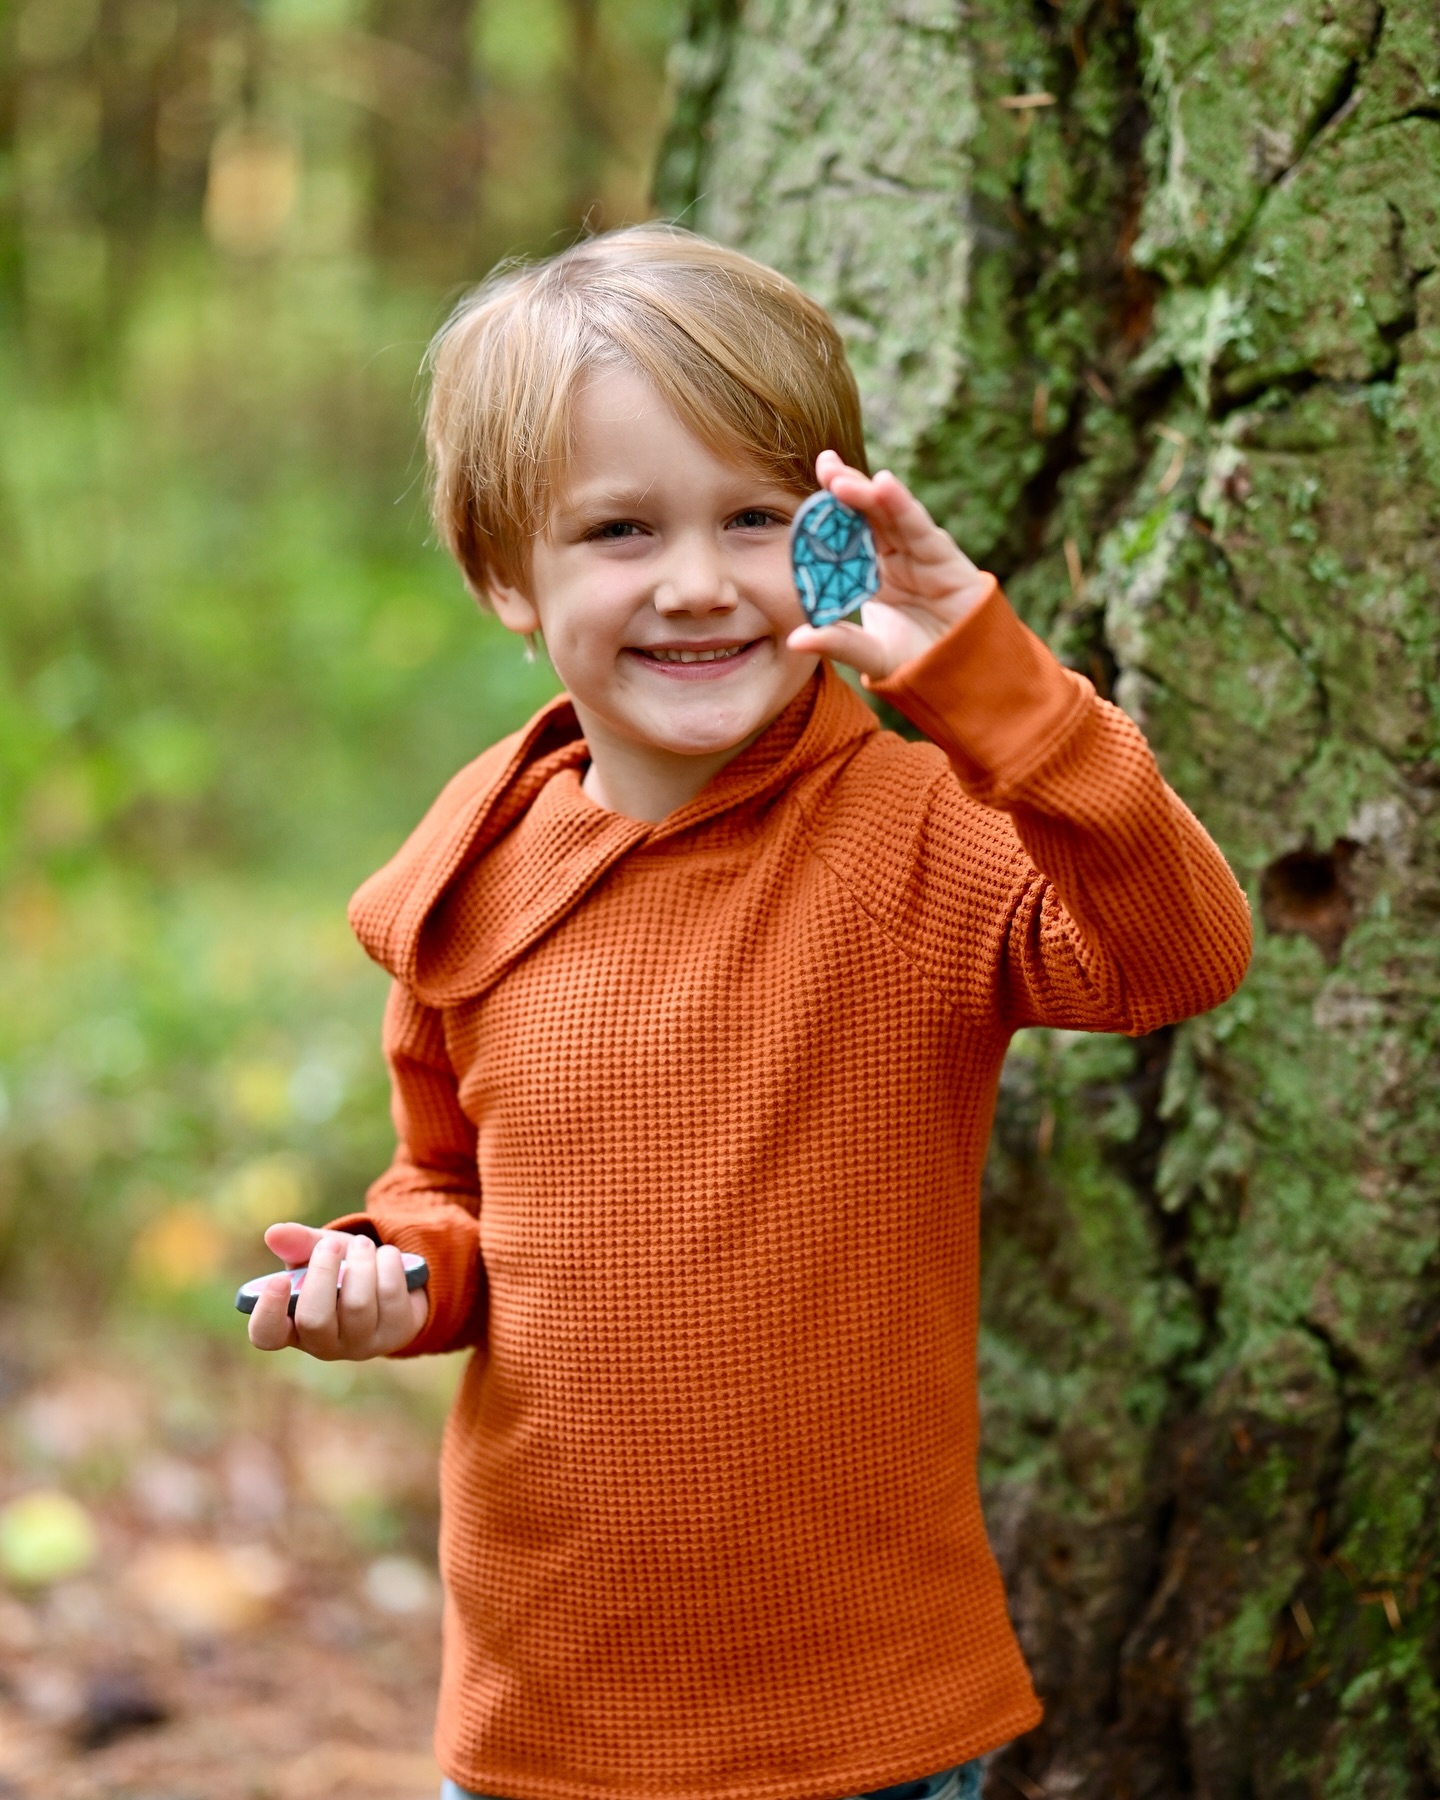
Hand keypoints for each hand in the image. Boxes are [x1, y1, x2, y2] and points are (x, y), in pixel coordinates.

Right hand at [246, 1222, 427, 1359]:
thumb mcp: (319, 1251)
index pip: (267, 1334)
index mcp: (293, 1326)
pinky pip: (390, 1296)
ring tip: (362, 1244)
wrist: (395, 1279)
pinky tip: (386, 1256)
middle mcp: (324, 1344)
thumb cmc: (344, 1269)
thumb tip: (273, 1233)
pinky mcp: (396, 1334)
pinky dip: (388, 1265)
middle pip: (314, 1320)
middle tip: (331, 1244)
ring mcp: (361, 1344)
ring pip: (357, 1306)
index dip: (268, 1312)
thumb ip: (297, 1242)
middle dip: (323, 1273)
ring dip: (361, 1264)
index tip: (278, 1279)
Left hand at [786, 450, 992, 682]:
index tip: (808, 485)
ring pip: (893, 517)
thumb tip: (795, 640)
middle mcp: (898, 557)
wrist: (962, 679)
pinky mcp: (947, 560)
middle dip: (848, 487)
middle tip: (823, 464)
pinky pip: (921, 530)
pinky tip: (885, 486)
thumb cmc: (917, 664)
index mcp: (875, 572)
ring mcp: (923, 555)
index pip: (849, 532)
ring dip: (869, 495)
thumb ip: (837, 644)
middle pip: (870, 514)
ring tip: (842, 479)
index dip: (831, 509)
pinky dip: (903, 507)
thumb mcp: (870, 655)